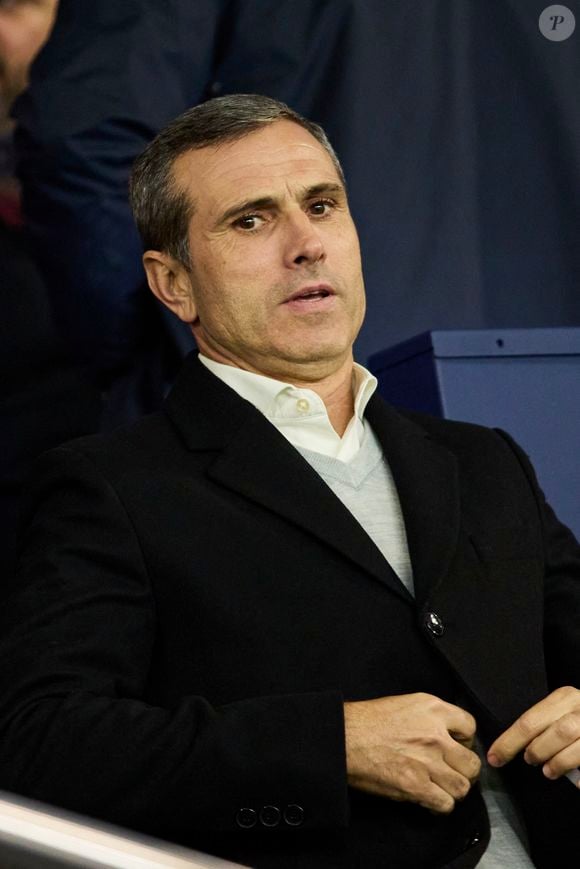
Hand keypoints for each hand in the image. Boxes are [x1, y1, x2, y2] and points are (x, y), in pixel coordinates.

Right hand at [344, 693, 480, 813]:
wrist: (343, 738)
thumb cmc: (366, 721)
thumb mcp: (404, 705)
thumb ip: (430, 718)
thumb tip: (447, 734)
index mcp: (432, 708)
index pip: (470, 727)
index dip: (465, 740)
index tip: (456, 747)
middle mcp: (435, 734)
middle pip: (471, 762)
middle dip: (463, 770)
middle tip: (450, 772)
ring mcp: (428, 761)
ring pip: (462, 786)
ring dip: (452, 790)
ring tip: (440, 787)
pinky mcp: (417, 786)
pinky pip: (445, 804)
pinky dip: (439, 805)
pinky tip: (428, 799)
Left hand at [487, 686, 579, 783]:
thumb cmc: (577, 718)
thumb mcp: (561, 712)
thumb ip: (543, 723)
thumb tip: (513, 744)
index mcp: (565, 697)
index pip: (529, 720)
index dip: (509, 742)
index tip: (494, 759)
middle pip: (556, 730)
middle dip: (538, 749)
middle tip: (529, 760)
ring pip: (573, 737)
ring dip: (558, 760)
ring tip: (548, 771)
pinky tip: (577, 782)